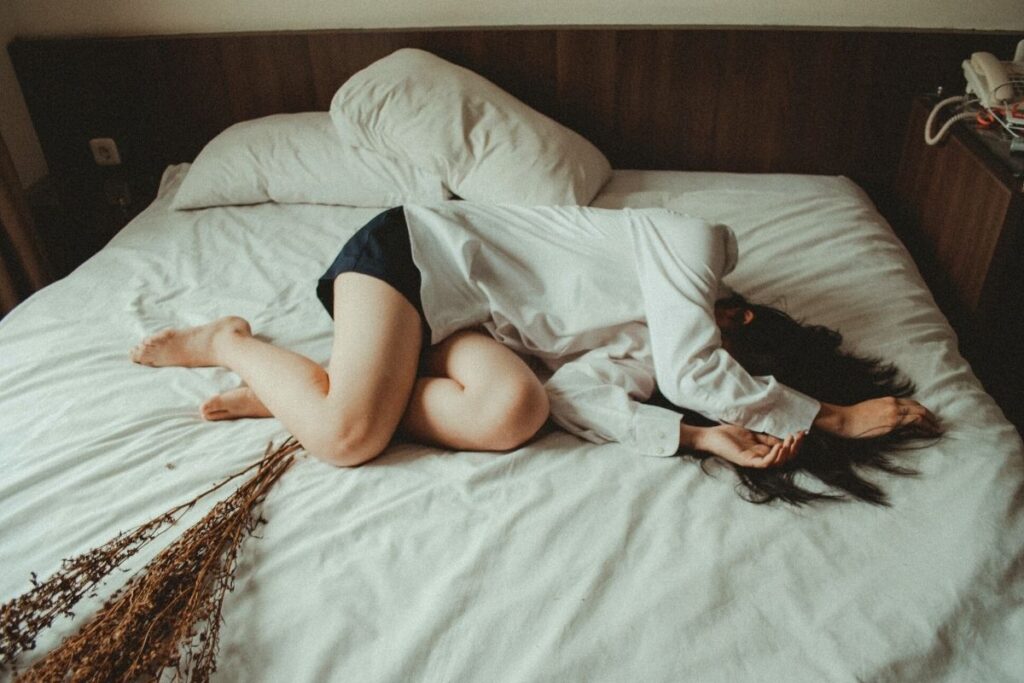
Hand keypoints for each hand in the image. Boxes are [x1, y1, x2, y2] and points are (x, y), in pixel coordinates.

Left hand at [689, 424, 804, 468]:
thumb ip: (767, 437)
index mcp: (763, 452)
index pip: (784, 451)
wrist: (711, 436)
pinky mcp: (746, 462)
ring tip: (790, 441)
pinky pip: (764, 463)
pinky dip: (774, 456)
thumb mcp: (753, 433)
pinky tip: (779, 446)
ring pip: (777, 463)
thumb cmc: (728, 435)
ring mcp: (754, 461)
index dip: (795, 443)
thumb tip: (784, 435)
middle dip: (795, 448)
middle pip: (784, 459)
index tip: (802, 432)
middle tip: (799, 436)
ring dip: (787, 452)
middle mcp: (760, 458)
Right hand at [815, 397, 939, 438]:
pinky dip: (926, 426)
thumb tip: (892, 421)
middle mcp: (893, 404)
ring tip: (937, 429)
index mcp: (887, 400)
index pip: (910, 403)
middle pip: (918, 407)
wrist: (844, 420)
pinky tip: (930, 432)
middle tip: (936, 424)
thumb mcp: (871, 410)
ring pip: (920, 414)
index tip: (927, 417)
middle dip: (930, 416)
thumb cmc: (853, 417)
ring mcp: (894, 413)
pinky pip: (915, 422)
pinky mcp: (893, 423)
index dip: (921, 410)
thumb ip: (884, 412)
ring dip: (931, 422)